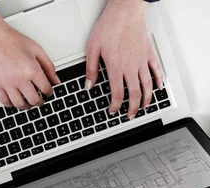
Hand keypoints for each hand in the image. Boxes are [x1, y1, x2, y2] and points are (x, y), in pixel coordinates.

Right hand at [0, 9, 59, 108]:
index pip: (45, 89)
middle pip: (34, 100)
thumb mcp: (36, 49)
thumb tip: (55, 80)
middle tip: (40, 100)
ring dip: (26, 106)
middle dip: (39, 102)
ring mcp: (7, 83)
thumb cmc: (12, 40)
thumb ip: (48, 66)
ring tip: (28, 103)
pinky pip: (5, 102)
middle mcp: (19, 79)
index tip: (48, 92)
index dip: (49, 92)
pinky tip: (15, 100)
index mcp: (32, 69)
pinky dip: (12, 104)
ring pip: (19, 104)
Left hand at [85, 0, 163, 117]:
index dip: (116, 106)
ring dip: (146, 98)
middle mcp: (131, 66)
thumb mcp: (92, 49)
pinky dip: (159, 80)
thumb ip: (90, 69)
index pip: (117, 93)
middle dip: (132, 107)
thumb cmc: (109, 27)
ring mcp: (142, 60)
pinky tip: (159, 87)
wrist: (125, 11)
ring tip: (143, 107)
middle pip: (134, 93)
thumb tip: (88, 85)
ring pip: (147, 84)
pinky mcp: (148, 53)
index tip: (113, 111)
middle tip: (129, 115)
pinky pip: (156, 70)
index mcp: (116, 67)